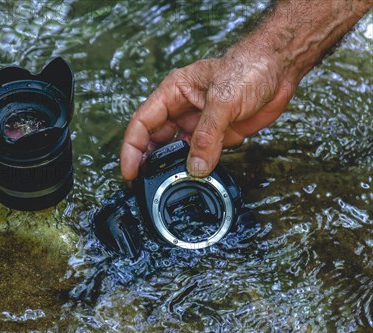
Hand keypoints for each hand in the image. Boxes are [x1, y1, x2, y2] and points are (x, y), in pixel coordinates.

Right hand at [120, 49, 296, 179]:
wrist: (280, 69)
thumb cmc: (248, 68)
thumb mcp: (223, 100)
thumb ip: (207, 135)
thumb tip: (196, 167)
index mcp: (172, 93)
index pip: (142, 123)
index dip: (132, 148)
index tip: (130, 170)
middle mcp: (180, 109)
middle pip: (154, 140)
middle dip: (148, 162)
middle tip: (144, 185)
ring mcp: (198, 124)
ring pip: (176, 151)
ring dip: (173, 167)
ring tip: (168, 185)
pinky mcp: (216, 135)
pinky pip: (200, 156)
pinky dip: (197, 169)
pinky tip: (195, 178)